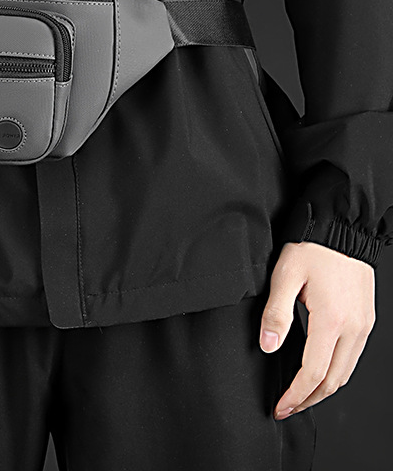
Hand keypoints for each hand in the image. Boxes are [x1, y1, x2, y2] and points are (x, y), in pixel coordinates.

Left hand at [260, 240, 375, 419]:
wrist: (342, 228)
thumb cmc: (312, 247)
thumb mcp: (285, 276)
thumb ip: (276, 314)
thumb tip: (268, 347)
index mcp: (332, 321)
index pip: (313, 373)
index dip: (295, 394)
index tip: (280, 406)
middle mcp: (354, 328)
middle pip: (333, 380)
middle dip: (309, 399)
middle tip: (287, 407)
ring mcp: (364, 325)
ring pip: (346, 372)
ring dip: (323, 388)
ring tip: (300, 394)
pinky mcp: (366, 319)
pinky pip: (353, 357)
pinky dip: (335, 371)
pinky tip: (318, 370)